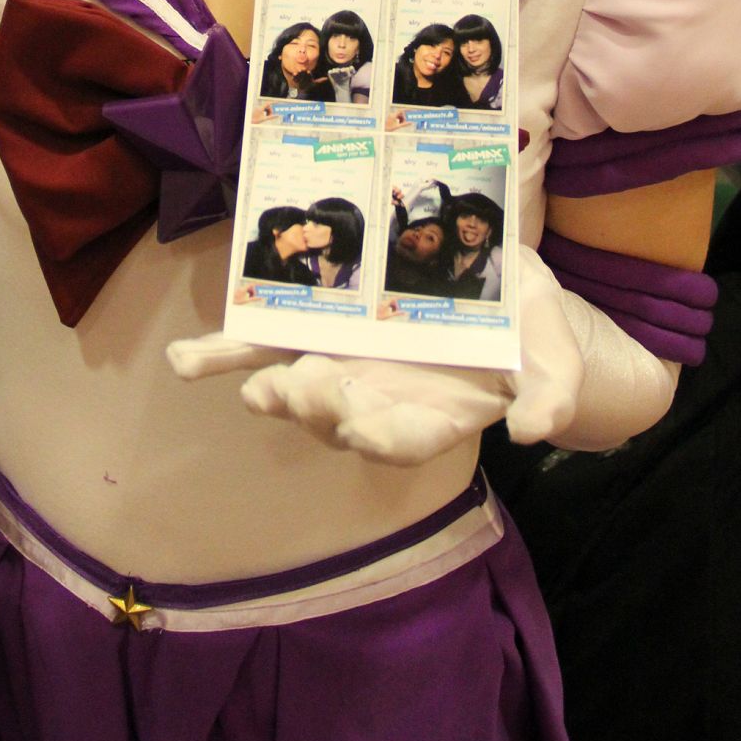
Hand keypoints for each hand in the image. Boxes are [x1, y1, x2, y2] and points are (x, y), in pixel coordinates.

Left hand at [167, 250, 582, 464]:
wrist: (503, 302)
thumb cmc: (532, 333)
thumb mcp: (556, 352)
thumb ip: (552, 391)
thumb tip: (533, 432)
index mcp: (440, 411)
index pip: (411, 438)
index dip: (386, 435)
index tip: (364, 426)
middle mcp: (383, 398)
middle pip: (344, 418)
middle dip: (319, 408)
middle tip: (299, 388)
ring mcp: (345, 366)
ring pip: (300, 388)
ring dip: (273, 389)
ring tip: (251, 385)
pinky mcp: (315, 332)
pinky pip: (263, 347)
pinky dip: (222, 357)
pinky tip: (185, 362)